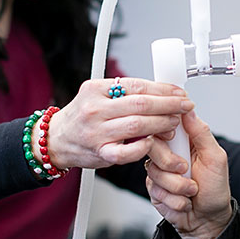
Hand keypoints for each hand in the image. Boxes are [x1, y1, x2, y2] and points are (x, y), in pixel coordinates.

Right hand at [45, 78, 192, 169]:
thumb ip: (123, 93)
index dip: (162, 89)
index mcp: (95, 89)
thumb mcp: (96, 95)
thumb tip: (160, 92)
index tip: (178, 92)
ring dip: (161, 124)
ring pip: (138, 125)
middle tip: (184, 106)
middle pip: (141, 104)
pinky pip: (126, 152)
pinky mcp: (100, 153)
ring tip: (174, 123)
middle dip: (169, 105)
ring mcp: (97, 132)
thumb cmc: (81, 117)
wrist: (55, 140)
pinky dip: (143, 147)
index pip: (136, 85)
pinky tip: (153, 143)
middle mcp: (95, 109)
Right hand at [145, 110, 231, 238]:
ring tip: (192, 191)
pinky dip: (173, 199)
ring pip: (154, 171)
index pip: (165, 123)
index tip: (173, 139)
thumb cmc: (215, 189)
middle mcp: (169, 152)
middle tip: (186, 171)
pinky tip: (183, 201)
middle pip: (152, 146)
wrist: (207, 220)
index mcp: (185, 140)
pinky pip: (154, 190)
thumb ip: (201, 133)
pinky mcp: (153, 188)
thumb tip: (188, 110)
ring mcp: (159, 170)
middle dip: (171, 165)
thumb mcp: (215, 158)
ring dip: (177, 187)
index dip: (164, 128)